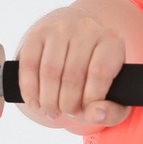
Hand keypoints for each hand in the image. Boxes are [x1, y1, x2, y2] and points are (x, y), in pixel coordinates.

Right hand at [16, 6, 130, 127]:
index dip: (90, 98)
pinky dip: (29, 89)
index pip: (100, 72)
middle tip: (67, 113)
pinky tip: (35, 102)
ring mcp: (60, 29)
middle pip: (72, 75)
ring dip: (48, 100)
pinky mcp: (38, 34)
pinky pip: (29, 65)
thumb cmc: (95, 80)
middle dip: (67, 104)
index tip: (86, 110)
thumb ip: (111, 112)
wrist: (75, 54)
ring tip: (52, 110)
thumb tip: (94, 114)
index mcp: (112, 41)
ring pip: (49, 72)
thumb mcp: (113, 99)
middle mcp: (87, 29)